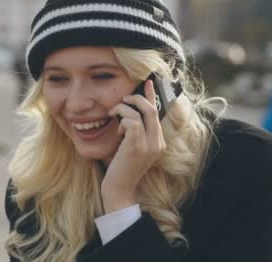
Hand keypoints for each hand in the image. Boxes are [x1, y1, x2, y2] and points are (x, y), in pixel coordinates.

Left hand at [102, 80, 165, 212]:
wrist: (119, 189)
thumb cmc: (121, 167)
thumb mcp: (131, 146)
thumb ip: (135, 131)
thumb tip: (128, 111)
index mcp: (159, 142)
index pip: (157, 114)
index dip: (152, 96)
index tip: (148, 82)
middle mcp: (157, 143)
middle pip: (151, 110)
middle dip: (137, 98)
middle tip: (124, 98)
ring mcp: (149, 146)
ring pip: (139, 114)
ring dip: (123, 110)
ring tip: (113, 115)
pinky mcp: (137, 147)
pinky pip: (131, 123)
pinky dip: (122, 121)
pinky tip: (117, 132)